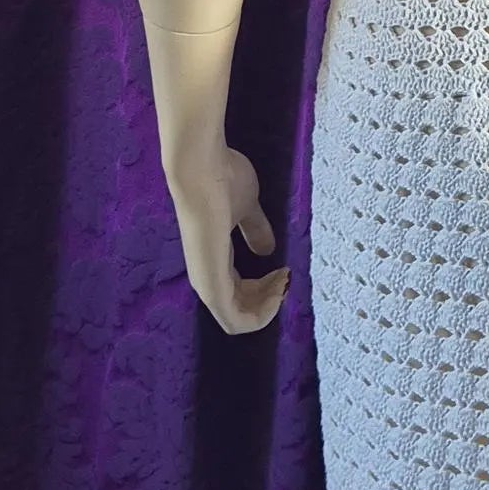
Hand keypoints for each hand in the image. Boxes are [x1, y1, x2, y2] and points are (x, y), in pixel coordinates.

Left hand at [166, 139, 290, 334]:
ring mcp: (207, 283)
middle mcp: (207, 277)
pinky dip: (261, 313)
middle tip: (287, 274)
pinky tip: (278, 288)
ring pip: (239, 319)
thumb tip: (267, 249)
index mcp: (214, 260)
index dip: (268, 288)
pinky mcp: (211, 286)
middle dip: (271, 299)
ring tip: (283, 278)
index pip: (240, 293)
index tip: (285, 268)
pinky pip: (235, 319)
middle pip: (242, 310)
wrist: (201, 170)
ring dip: (269, 306)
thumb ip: (255, 230)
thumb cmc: (222, 182)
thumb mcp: (246, 209)